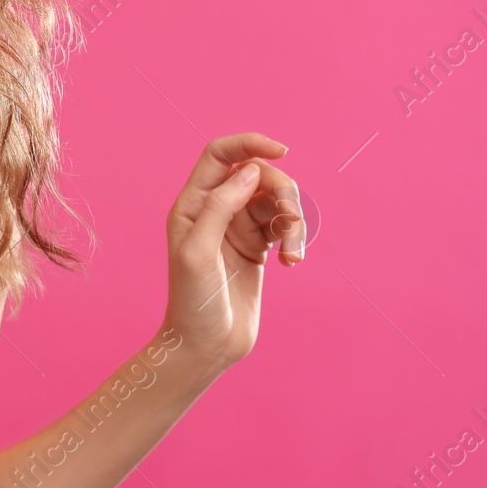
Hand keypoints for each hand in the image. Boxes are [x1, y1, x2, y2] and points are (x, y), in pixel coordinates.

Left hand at [160, 132, 302, 382]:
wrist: (205, 344)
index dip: (250, 143)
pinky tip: (293, 262)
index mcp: (192, 203)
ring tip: (293, 254)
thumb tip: (250, 169)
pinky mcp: (257, 247)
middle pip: (258, 176)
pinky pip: (284, 226)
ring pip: (276, 202)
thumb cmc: (193, 299)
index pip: (220, 154)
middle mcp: (214, 209)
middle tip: (291, 221)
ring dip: (293, 222)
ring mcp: (237, 227)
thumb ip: (220, 206)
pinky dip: (294, 239)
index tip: (282, 151)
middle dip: (282, 192)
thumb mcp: (199, 251)